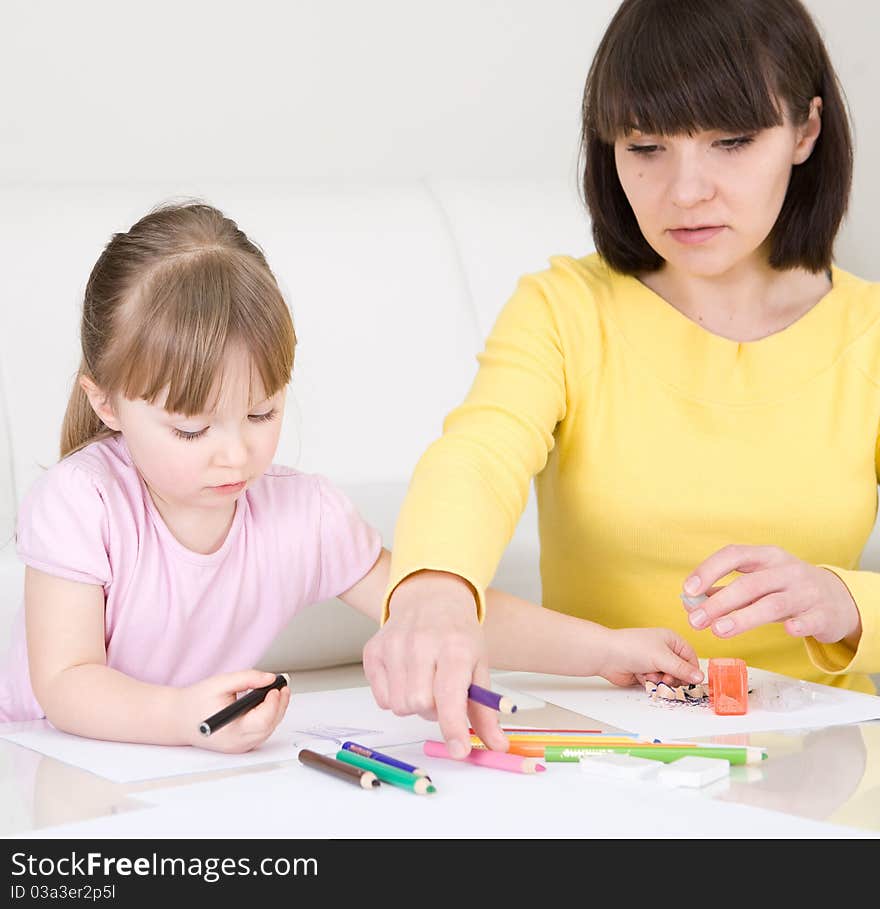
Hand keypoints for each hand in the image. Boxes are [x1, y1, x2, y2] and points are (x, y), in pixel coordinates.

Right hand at [179, 670, 290, 752]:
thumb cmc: (195, 702)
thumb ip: (247, 678)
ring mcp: (238, 747)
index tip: (276, 686)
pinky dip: (267, 718)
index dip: (274, 703)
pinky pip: (260, 733)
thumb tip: (270, 678)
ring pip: (267, 730)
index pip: (262, 720)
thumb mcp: (221, 683)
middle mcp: (236, 743)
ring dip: (275, 711)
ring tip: (276, 692)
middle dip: (279, 705)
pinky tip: (266, 704)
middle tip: (282, 686)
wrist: (177, 719)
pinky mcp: (239, 745)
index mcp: (231, 730)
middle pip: (269, 726)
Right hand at [362, 571, 507, 757]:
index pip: (450, 695)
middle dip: (433, 711)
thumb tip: (497, 746)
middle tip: (442, 695)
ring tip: (425, 685)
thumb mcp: (479, 666)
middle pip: (420, 705)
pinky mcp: (373, 650)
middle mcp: (421, 642)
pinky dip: (396, 698)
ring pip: (399, 705)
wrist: (431, 598)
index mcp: (455, 647)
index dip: (454, 727)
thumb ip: (485, 711)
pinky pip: (382, 699)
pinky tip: (407, 678)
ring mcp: (393, 644)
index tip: (459, 750)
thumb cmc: (457, 635)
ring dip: (414, 706)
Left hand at [597, 627, 703, 687]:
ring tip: (647, 674)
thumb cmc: (632, 648)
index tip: (689, 681)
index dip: (691, 671)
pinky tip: (639, 676)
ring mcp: (654, 662)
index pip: (690, 658)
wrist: (607, 655)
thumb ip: (682, 669)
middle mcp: (664, 650)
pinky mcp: (645, 673)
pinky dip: (649, 682)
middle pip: (680, 672)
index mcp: (671, 640)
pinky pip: (655, 684)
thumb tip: (701, 677)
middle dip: (672, 677)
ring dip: (658, 681)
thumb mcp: (662, 657)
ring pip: (667, 680)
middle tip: (664, 677)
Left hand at [682, 545, 861, 644]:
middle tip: (695, 620)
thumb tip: (689, 601)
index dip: (709, 570)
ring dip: (744, 617)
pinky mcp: (823, 614)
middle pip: (749, 583)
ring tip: (718, 630)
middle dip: (719, 602)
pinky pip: (810, 619)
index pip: (734, 555)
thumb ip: (724, 591)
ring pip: (773, 603)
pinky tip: (787, 631)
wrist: (837, 600)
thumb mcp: (757, 582)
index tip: (689, 589)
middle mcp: (786, 570)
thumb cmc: (786, 589)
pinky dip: (798, 625)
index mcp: (766, 557)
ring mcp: (807, 591)